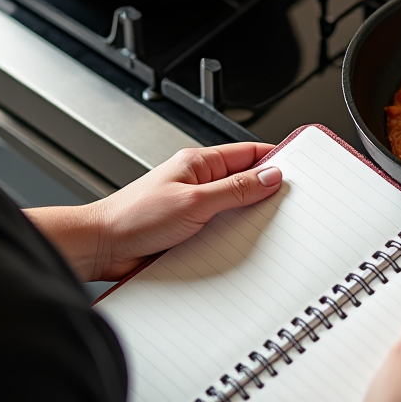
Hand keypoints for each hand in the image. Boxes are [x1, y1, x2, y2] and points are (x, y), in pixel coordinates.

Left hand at [30, 143, 281, 281]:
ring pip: (234, 209)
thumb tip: (269, 176)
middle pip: (244, 182)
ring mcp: (193, 207)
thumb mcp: (194, 201)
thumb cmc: (132, 217)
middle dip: (265, 194)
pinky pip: (220, 231)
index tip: (298, 170)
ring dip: (247, 220)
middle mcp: (197, 182)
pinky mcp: (188, 232)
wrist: (102, 247)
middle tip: (287, 206)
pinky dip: (232, 238)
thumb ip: (235, 190)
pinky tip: (241, 248)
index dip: (275, 159)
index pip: (248, 153)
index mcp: (199, 163)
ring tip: (264, 230)